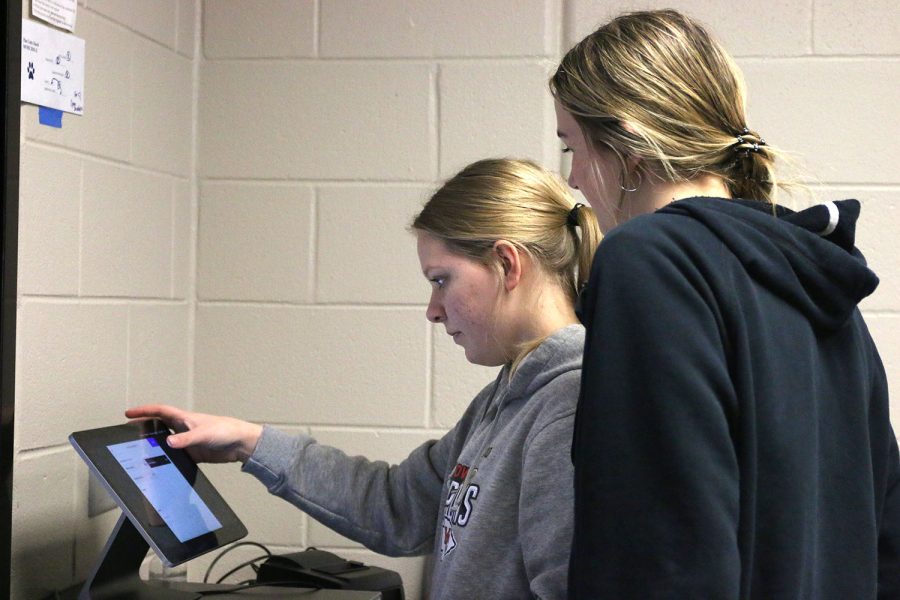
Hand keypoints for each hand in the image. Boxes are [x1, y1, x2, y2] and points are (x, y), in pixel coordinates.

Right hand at [125, 404, 262, 463]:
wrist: (240, 444)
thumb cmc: (225, 430)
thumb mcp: (203, 433)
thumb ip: (186, 439)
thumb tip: (168, 442)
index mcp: (184, 419)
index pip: (160, 412)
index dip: (144, 411)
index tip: (128, 413)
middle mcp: (183, 429)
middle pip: (159, 426)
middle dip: (144, 427)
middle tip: (128, 430)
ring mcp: (187, 441)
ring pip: (165, 441)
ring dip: (154, 444)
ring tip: (138, 449)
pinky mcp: (193, 453)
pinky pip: (175, 456)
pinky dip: (167, 459)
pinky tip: (158, 465)